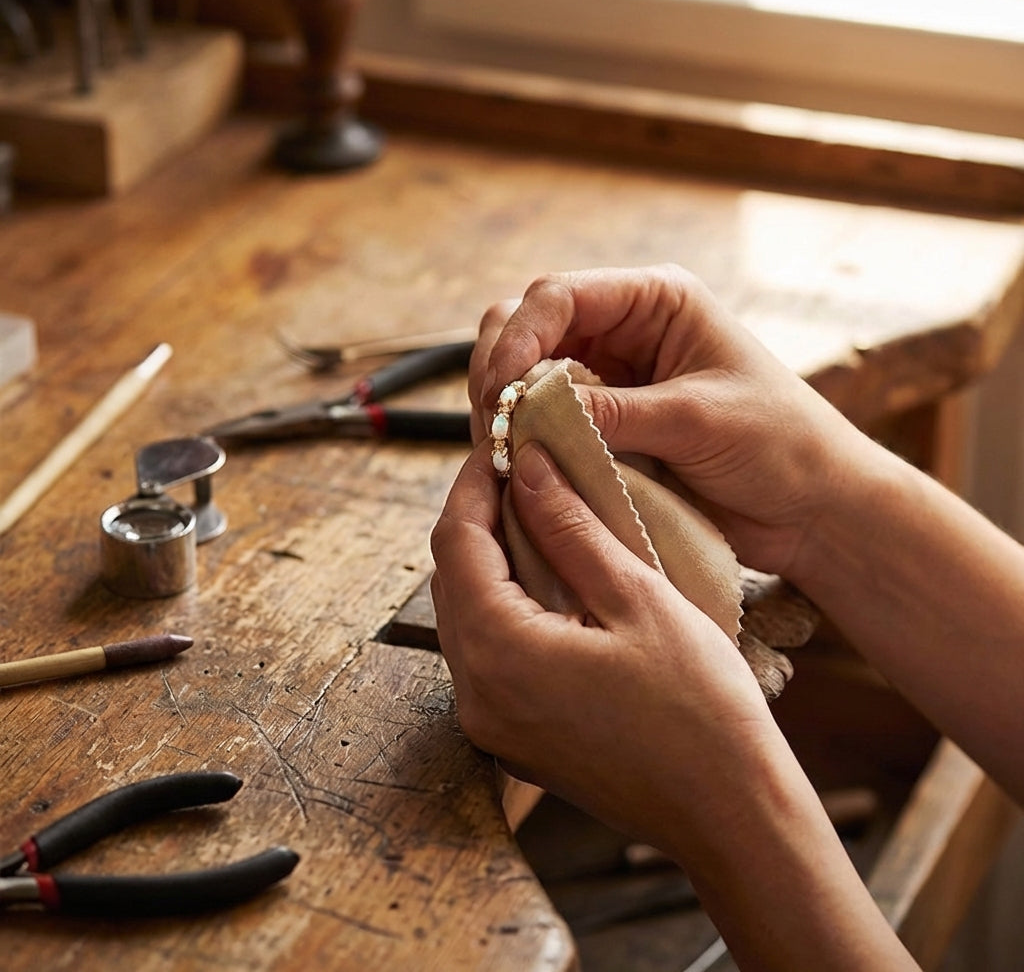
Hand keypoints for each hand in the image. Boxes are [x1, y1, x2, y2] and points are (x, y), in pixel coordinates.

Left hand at [430, 437, 779, 851]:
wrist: (730, 814)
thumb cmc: (700, 710)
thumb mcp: (637, 599)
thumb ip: (571, 528)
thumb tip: (529, 469)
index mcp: (501, 654)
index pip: (456, 542)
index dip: (474, 483)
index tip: (502, 443)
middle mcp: (478, 693)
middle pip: (452, 578)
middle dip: (481, 517)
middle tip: (524, 472)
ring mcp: (491, 721)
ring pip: (466, 614)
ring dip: (492, 560)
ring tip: (539, 514)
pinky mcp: (512, 734)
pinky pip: (487, 650)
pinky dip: (505, 603)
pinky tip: (547, 577)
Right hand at [469, 264, 875, 578]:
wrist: (812, 507)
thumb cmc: (779, 444)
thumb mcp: (694, 418)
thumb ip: (611, 413)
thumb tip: (528, 414)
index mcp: (655, 300)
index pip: (559, 296)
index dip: (519, 337)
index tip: (503, 391)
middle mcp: (625, 331)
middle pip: (528, 326)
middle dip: (501, 369)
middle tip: (496, 426)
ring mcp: (611, 379)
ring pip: (527, 375)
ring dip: (507, 408)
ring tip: (504, 451)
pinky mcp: (606, 425)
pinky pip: (545, 421)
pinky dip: (525, 439)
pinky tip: (522, 466)